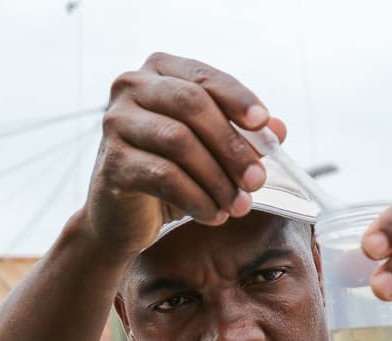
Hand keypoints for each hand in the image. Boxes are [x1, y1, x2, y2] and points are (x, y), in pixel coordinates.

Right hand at [80, 52, 282, 255]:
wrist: (122, 217)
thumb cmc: (168, 175)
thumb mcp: (209, 150)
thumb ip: (241, 135)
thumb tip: (278, 130)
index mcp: (158, 71)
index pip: (204, 77)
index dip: (238, 98)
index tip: (263, 125)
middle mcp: (131, 87)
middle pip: (192, 105)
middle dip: (232, 144)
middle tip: (257, 180)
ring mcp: (116, 122)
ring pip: (179, 141)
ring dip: (218, 178)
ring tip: (238, 205)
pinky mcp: (113, 162)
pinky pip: (163, 176)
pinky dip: (197, 198)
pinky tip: (213, 215)